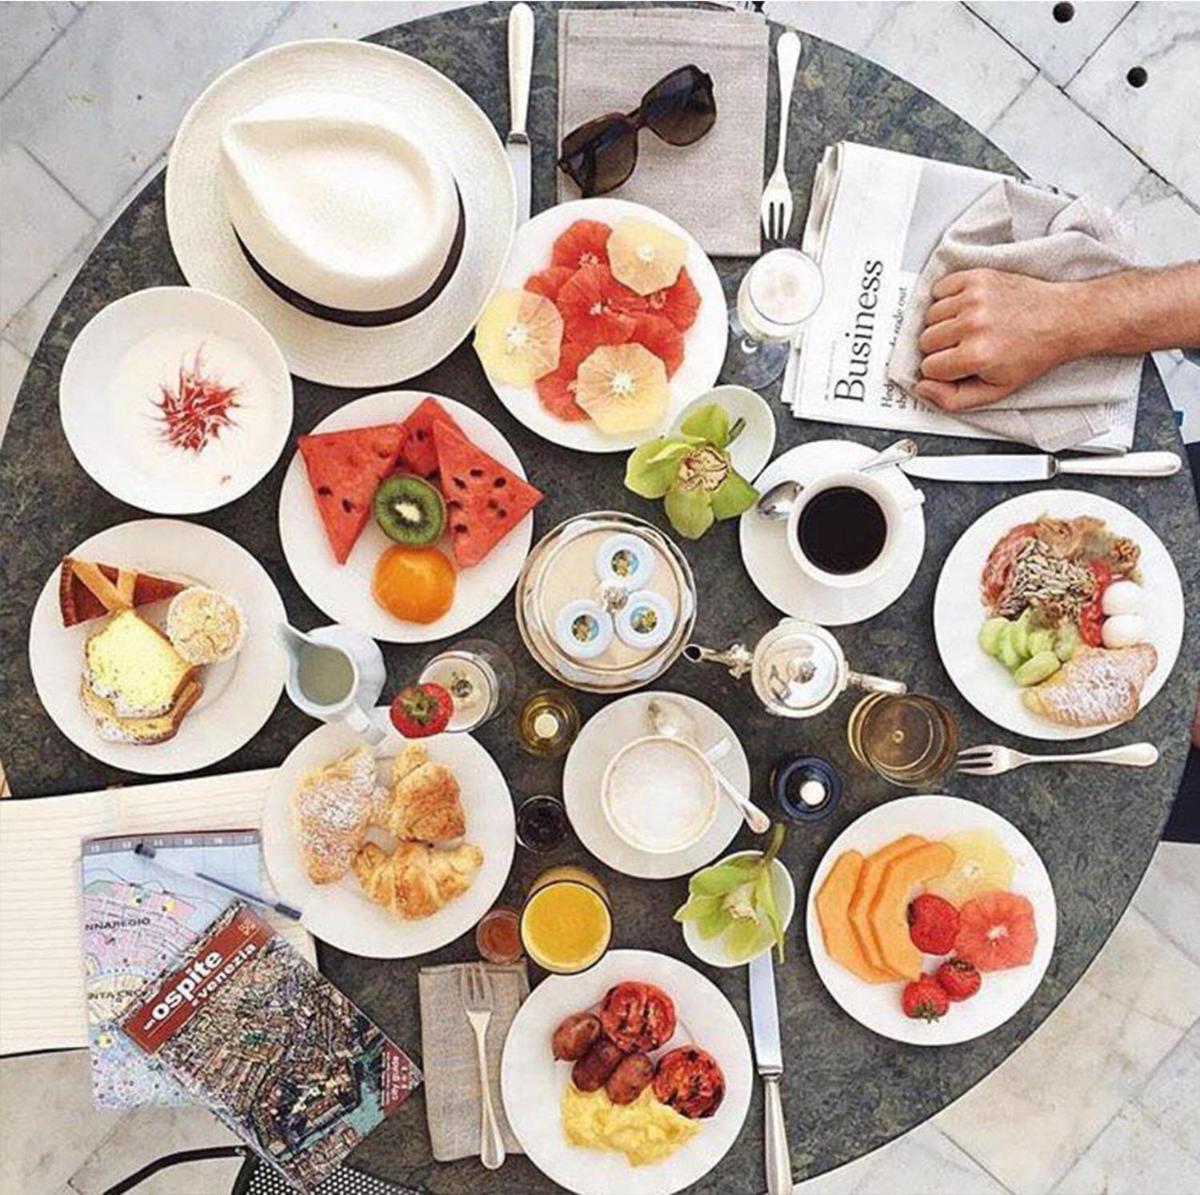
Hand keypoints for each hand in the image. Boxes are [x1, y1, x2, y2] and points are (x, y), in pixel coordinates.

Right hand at [914, 269, 1078, 410]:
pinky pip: (939, 289)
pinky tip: (964, 309)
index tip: (958, 366)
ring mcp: (974, 298)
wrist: (1063, 319)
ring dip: (942, 324)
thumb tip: (922, 388)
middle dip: (940, 348)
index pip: (928, 367)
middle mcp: (973, 324)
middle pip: (925, 341)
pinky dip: (945, 299)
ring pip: (929, 316)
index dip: (941, 371)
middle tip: (963, 347)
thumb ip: (954, 399)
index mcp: (977, 355)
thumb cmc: (1033, 353)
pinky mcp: (977, 278)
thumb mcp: (996, 391)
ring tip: (966, 327)